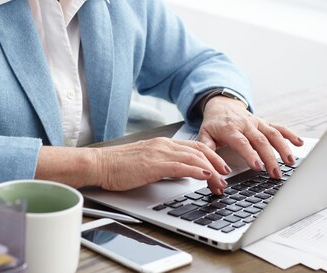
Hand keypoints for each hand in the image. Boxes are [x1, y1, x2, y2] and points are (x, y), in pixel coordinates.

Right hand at [93, 137, 231, 193]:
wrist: (99, 164)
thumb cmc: (118, 166)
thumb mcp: (148, 163)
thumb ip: (165, 165)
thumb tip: (182, 174)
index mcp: (163, 143)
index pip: (195, 146)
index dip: (212, 156)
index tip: (222, 168)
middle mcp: (164, 145)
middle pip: (200, 151)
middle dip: (217, 164)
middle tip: (227, 177)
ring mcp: (159, 153)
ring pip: (194, 158)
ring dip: (211, 171)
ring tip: (220, 182)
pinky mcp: (153, 164)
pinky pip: (181, 166)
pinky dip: (196, 171)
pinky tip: (205, 176)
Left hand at [197, 96, 303, 178]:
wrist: (221, 104)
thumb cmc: (213, 124)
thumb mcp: (204, 137)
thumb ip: (207, 154)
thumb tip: (213, 176)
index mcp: (230, 129)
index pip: (242, 142)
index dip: (250, 154)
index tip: (258, 167)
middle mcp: (246, 124)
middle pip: (261, 141)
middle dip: (270, 158)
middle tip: (276, 173)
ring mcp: (257, 123)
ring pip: (273, 134)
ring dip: (283, 148)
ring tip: (290, 162)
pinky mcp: (265, 122)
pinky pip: (279, 127)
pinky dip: (290, 134)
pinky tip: (299, 143)